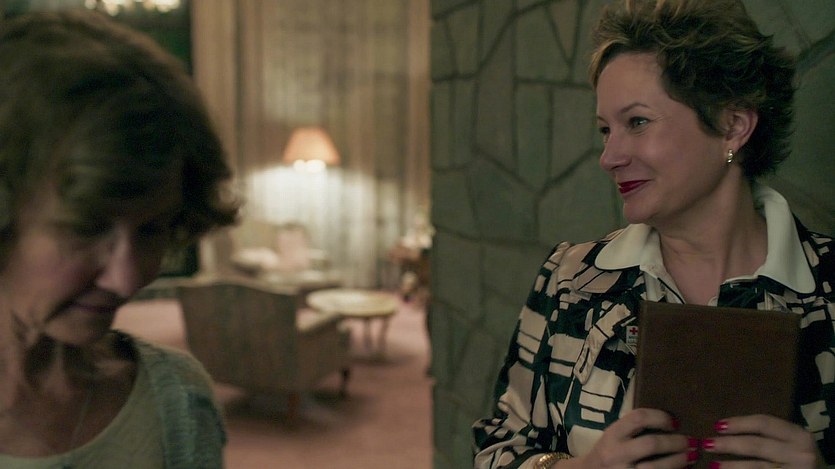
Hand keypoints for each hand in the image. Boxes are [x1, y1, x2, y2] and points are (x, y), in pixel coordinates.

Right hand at [573, 408, 696, 468]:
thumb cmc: (607, 453)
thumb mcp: (614, 436)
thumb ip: (634, 429)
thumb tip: (672, 424)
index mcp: (612, 435)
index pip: (638, 418)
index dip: (660, 417)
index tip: (675, 422)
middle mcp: (616, 454)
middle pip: (651, 444)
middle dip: (675, 442)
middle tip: (691, 442)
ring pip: (656, 468)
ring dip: (679, 461)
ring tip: (692, 457)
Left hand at [702, 414, 823, 467]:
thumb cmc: (799, 458)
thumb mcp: (790, 442)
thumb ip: (766, 435)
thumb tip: (724, 428)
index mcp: (798, 435)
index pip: (764, 423)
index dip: (739, 423)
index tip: (717, 425)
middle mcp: (800, 454)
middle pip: (756, 446)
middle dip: (728, 444)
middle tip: (707, 444)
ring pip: (756, 468)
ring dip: (731, 466)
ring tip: (713, 465)